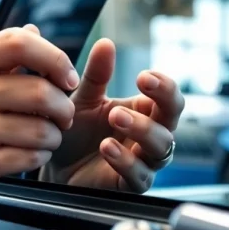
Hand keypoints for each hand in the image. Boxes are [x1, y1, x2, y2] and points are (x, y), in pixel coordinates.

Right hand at [0, 27, 76, 209]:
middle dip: (64, 107)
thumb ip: (3, 53)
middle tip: (64, 114)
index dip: (56, 58)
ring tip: (48, 135)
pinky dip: (41, 155)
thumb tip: (36, 31)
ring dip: (55, 135)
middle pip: (42, 92)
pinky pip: (32, 157)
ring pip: (43, 130)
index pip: (21, 43)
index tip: (68, 78)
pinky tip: (32, 151)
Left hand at [43, 37, 184, 192]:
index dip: (164, 86)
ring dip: (142, 130)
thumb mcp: (83, 98)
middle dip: (161, 104)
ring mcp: (144, 161)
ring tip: (115, 117)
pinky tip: (107, 147)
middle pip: (173, 120)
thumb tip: (106, 43)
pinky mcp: (130, 185)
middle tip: (136, 90)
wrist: (55, 165)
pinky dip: (126, 161)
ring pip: (162, 149)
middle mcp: (150, 136)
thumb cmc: (77, 130)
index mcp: (145, 111)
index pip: (170, 97)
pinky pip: (140, 176)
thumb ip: (96, 75)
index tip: (144, 76)